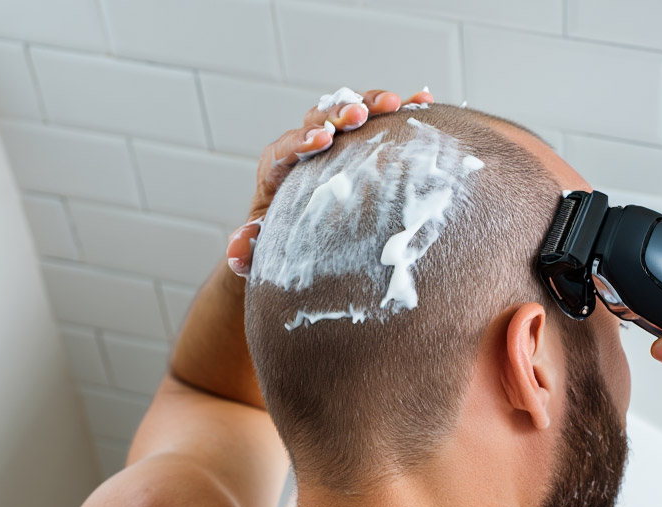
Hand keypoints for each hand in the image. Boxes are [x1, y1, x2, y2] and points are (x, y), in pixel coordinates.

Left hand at [224, 87, 434, 276]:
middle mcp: (304, 148)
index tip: (320, 140)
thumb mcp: (263, 249)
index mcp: (277, 169)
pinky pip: (380, 122)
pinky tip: (424, 101)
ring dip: (371, 104)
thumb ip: (248, 248)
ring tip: (396, 103)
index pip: (285, 148)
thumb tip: (236, 250)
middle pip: (317, 120)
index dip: (301, 141)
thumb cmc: (281, 242)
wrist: (301, 237)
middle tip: (358, 116)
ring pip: (348, 112)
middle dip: (338, 115)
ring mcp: (335, 142)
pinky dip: (401, 111)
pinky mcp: (359, 144)